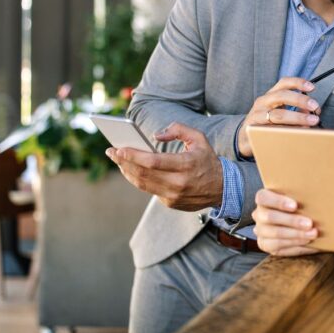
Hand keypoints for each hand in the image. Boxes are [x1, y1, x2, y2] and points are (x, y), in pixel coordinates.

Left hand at [106, 122, 223, 210]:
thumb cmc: (207, 160)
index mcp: (186, 165)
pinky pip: (149, 190)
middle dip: (123, 162)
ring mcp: (173, 195)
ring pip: (142, 184)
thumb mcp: (199, 139)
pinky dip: (138, 179)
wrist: (222, 188)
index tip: (118, 149)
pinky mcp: (170, 203)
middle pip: (143, 173)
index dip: (133, 156)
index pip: (153, 162)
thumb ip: (178, 129)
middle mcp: (179, 183)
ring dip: (127, 172)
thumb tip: (155, 136)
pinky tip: (131, 170)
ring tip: (118, 161)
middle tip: (111, 152)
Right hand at [238, 77, 321, 158]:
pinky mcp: (254, 130)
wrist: (245, 138)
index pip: (284, 83)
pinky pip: (272, 130)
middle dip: (300, 100)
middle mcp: (262, 102)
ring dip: (297, 117)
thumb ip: (296, 111)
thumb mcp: (281, 113)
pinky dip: (287, 132)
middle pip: (282, 96)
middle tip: (315, 107)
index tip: (312, 87)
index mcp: (271, 95)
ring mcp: (256, 115)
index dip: (298, 82)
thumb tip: (311, 113)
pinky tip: (297, 134)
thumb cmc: (266, 123)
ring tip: (311, 122)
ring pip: (278, 114)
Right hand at [251, 189, 318, 255]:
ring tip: (312, 234)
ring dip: (296, 235)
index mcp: (264, 199)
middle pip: (270, 217)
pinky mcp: (266, 245)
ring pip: (275, 234)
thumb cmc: (299, 205)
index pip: (263, 197)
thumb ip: (301, 196)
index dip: (278, 201)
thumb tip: (316, 195)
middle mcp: (259, 215)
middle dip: (292, 221)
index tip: (295, 206)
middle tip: (309, 224)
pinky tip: (308, 243)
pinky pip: (279, 247)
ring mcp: (261, 231)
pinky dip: (296, 245)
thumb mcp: (298, 198)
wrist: (297, 222)